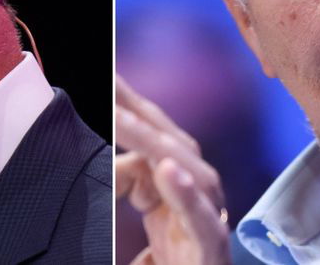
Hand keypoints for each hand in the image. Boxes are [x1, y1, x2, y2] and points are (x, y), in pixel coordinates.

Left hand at [116, 74, 230, 263]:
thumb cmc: (172, 259)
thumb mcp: (141, 212)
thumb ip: (128, 180)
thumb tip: (113, 158)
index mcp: (181, 179)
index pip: (154, 130)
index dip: (129, 101)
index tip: (107, 73)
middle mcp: (200, 191)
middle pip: (168, 140)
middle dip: (135, 109)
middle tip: (108, 80)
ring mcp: (209, 218)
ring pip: (185, 170)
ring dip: (149, 141)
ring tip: (117, 118)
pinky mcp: (212, 249)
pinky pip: (200, 219)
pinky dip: (184, 195)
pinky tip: (166, 171)